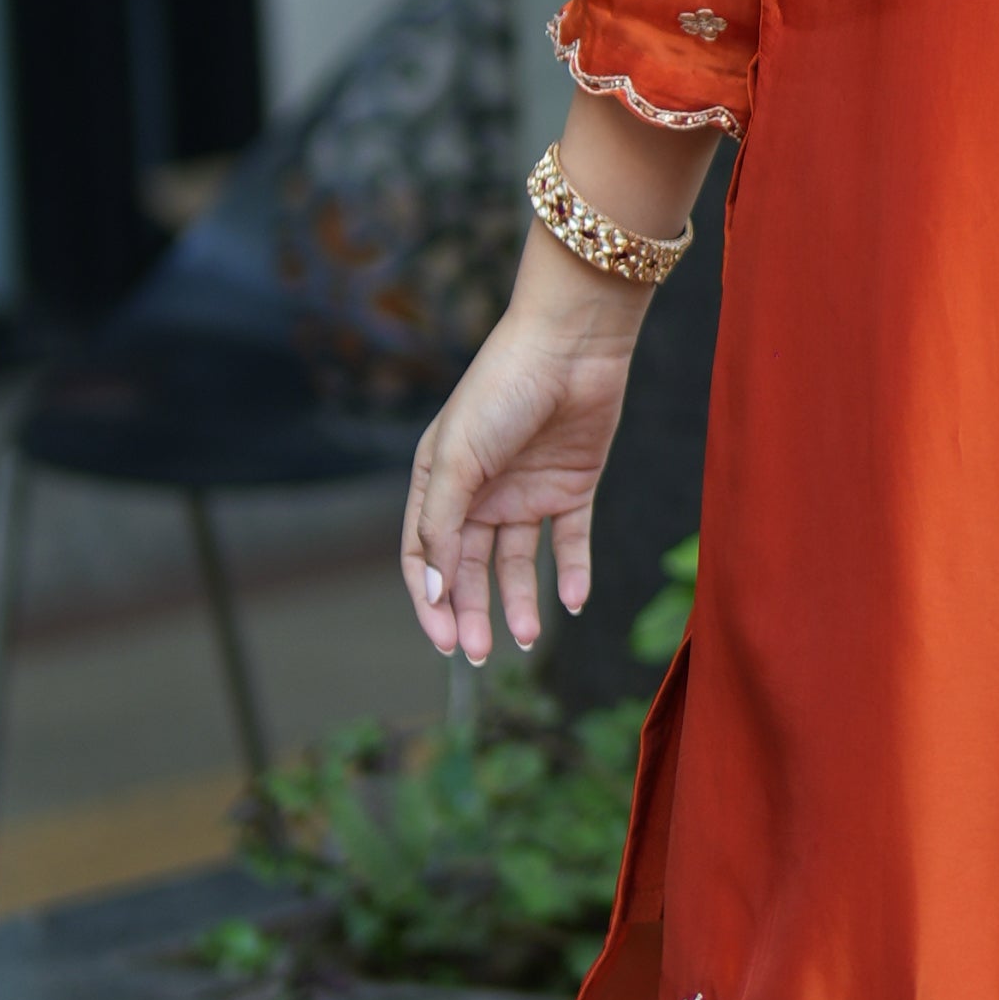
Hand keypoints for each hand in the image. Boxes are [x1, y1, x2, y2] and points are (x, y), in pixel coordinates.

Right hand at [402, 240, 649, 663]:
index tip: (444, 640)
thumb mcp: (456, 459)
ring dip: (520, 602)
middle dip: (474, 613)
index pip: (426, 557)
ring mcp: (527, 492)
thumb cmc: (500, 391)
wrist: (570, 345)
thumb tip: (433, 590)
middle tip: (480, 654)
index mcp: (439, 482)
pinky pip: (570, 543)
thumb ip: (442, 526)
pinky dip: (572, 574)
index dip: (432, 601)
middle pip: (472, 569)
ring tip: (528, 638)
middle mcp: (481, 493)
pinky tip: (573, 603)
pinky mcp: (573, 488)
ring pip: (519, 564)